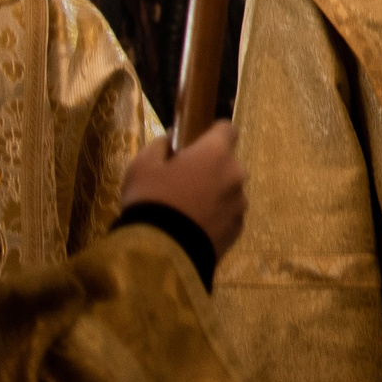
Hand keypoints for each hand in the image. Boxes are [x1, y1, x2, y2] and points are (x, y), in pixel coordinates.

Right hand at [120, 121, 246, 257]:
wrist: (161, 252)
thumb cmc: (150, 200)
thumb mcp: (141, 166)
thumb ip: (160, 145)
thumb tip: (171, 138)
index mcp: (215, 153)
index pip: (227, 129)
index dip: (213, 133)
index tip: (198, 141)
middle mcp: (235, 174)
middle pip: (227, 163)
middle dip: (210, 168)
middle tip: (184, 182)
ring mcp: (240, 204)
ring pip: (229, 191)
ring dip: (215, 194)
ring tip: (188, 210)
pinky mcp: (238, 229)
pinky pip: (228, 215)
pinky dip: (216, 217)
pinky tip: (194, 227)